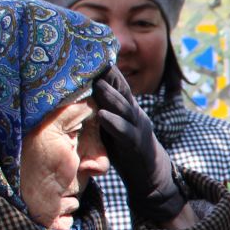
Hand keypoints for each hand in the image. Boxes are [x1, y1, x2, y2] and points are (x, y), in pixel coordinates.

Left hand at [92, 65, 184, 224]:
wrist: (150, 176)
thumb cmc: (126, 150)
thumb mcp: (113, 126)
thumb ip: (101, 110)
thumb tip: (79, 94)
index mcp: (127, 107)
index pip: (116, 83)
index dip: (105, 69)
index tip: (90, 53)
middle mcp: (134, 113)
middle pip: (121, 89)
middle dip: (108, 74)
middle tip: (91, 60)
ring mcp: (137, 128)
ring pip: (123, 108)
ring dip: (109, 95)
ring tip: (95, 83)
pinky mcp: (136, 145)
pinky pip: (124, 132)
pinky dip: (113, 123)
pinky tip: (102, 115)